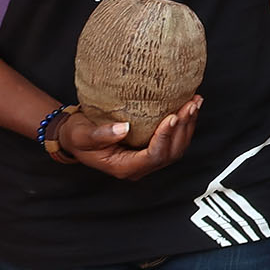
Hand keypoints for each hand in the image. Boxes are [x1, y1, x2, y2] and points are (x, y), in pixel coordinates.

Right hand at [59, 96, 202, 179]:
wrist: (75, 135)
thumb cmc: (76, 136)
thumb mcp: (81, 135)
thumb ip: (100, 135)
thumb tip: (123, 129)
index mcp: (124, 167)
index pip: (153, 156)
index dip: (165, 137)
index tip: (171, 116)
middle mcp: (139, 166)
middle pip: (170, 152)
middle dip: (183, 128)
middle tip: (190, 104)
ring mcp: (147, 158)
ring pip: (176, 146)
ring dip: (188, 124)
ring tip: (195, 102)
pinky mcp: (151, 146)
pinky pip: (174, 139)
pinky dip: (184, 123)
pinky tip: (189, 105)